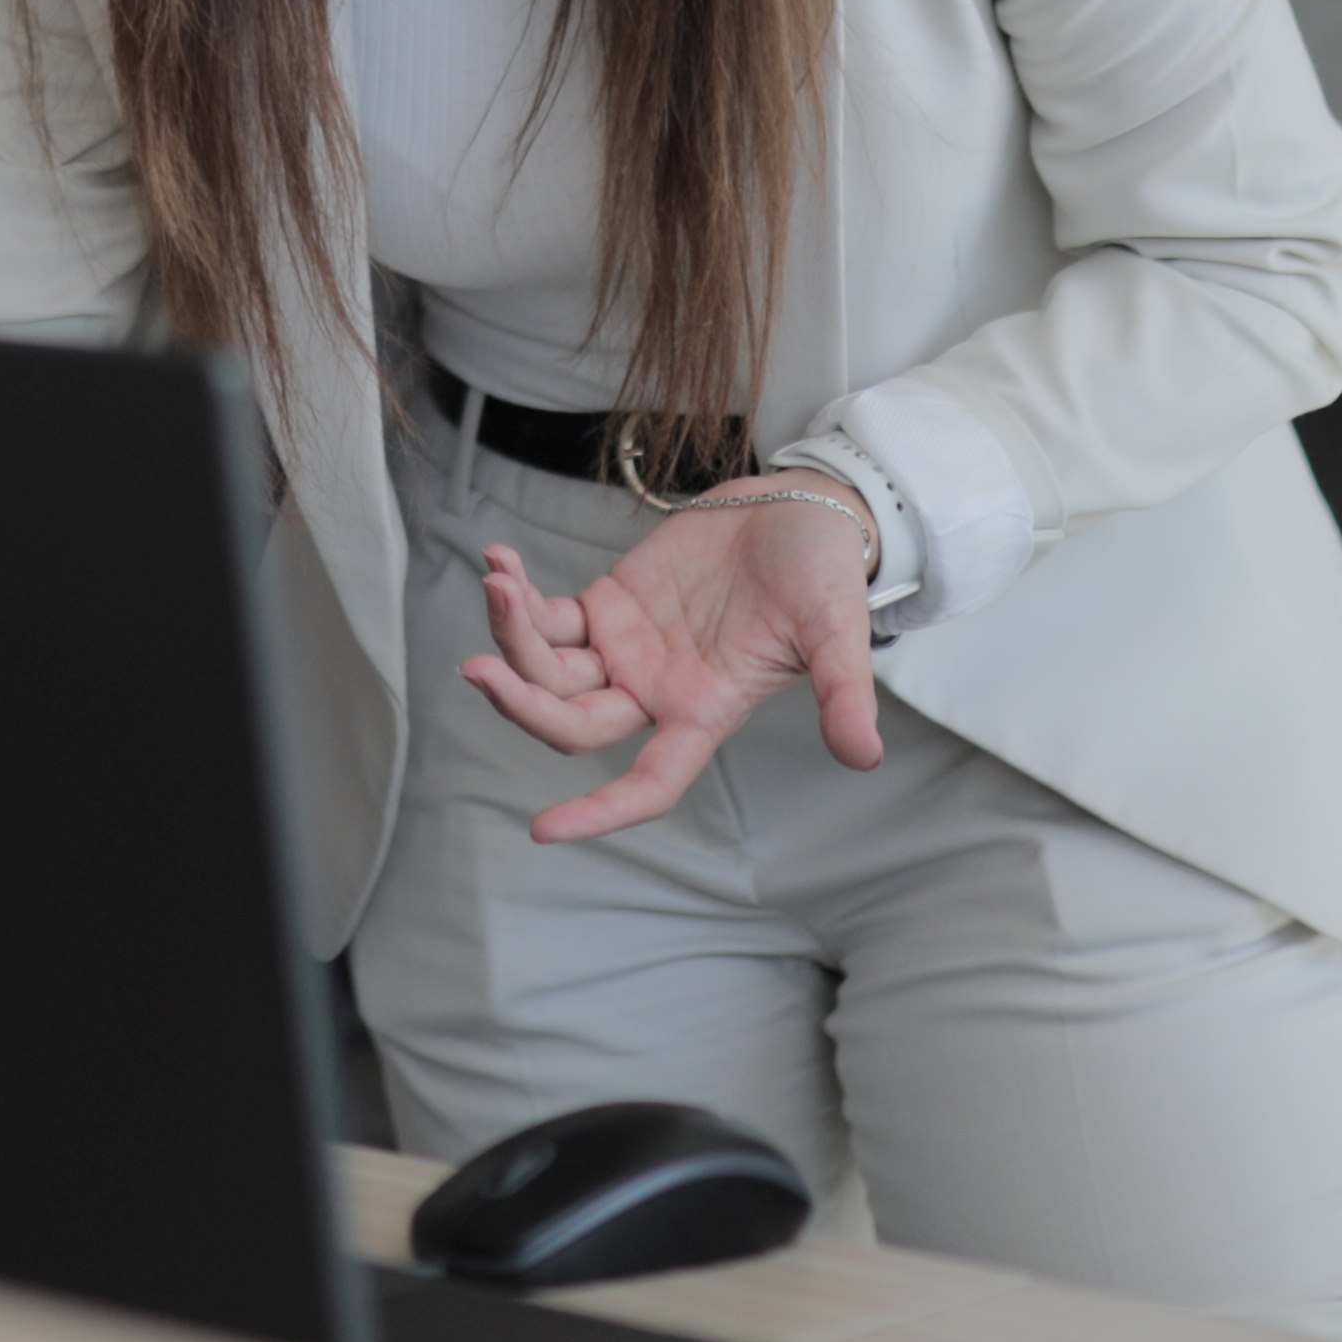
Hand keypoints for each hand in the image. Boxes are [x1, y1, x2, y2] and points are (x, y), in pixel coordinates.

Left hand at [462, 484, 886, 842]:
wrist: (800, 510)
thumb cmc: (822, 574)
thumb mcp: (838, 630)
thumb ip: (846, 693)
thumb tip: (865, 758)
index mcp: (703, 713)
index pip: (647, 784)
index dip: (599, 814)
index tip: (542, 831)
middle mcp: (655, 691)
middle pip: (571, 724)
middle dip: (521, 704)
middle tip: (475, 670)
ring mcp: (625, 649)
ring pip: (547, 669)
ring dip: (509, 636)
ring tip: (495, 581)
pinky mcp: (608, 604)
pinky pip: (545, 615)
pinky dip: (516, 596)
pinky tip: (498, 564)